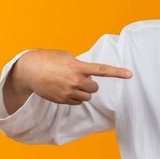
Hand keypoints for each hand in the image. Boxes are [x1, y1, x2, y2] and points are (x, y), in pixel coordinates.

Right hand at [13, 49, 131, 104]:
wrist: (30, 71)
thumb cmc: (49, 59)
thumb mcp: (67, 56)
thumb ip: (80, 64)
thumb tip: (87, 73)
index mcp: (78, 67)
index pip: (102, 70)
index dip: (118, 72)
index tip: (130, 74)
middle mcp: (75, 81)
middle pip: (95, 87)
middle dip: (90, 83)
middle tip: (80, 77)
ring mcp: (69, 92)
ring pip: (88, 96)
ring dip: (84, 91)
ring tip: (72, 83)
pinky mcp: (63, 100)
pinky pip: (78, 102)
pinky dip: (76, 97)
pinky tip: (66, 90)